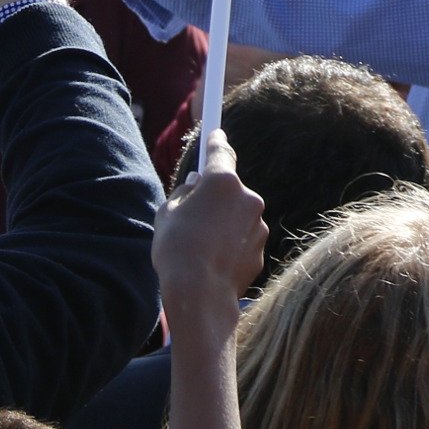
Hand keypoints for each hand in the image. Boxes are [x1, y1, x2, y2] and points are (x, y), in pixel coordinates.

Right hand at [153, 132, 266, 330]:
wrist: (200, 295)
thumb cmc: (177, 249)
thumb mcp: (167, 213)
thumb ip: (183, 193)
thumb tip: (196, 184)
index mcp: (222, 181)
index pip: (221, 151)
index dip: (216, 142)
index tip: (216, 133)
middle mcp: (247, 197)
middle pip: (230, 190)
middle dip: (216, 198)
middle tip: (194, 217)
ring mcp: (258, 225)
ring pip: (238, 217)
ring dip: (225, 225)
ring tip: (201, 248)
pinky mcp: (261, 250)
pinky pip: (244, 241)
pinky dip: (232, 247)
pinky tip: (213, 264)